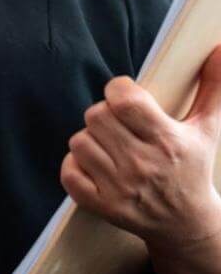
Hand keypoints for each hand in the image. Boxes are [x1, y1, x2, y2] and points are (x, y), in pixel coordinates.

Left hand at [62, 45, 220, 250]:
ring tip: (111, 146)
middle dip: (104, 114)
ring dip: (91, 139)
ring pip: (79, 141)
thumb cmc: (194, 169)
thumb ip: (214, 86)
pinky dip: (76, 165)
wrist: (187, 224)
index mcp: (167, 141)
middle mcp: (142, 165)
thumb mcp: (208, 128)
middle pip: (96, 117)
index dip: (118, 90)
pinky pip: (68, 172)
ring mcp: (119, 187)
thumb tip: (220, 49)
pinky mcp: (101, 206)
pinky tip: (96, 165)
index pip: (124, 101)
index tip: (126, 96)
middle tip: (119, 124)